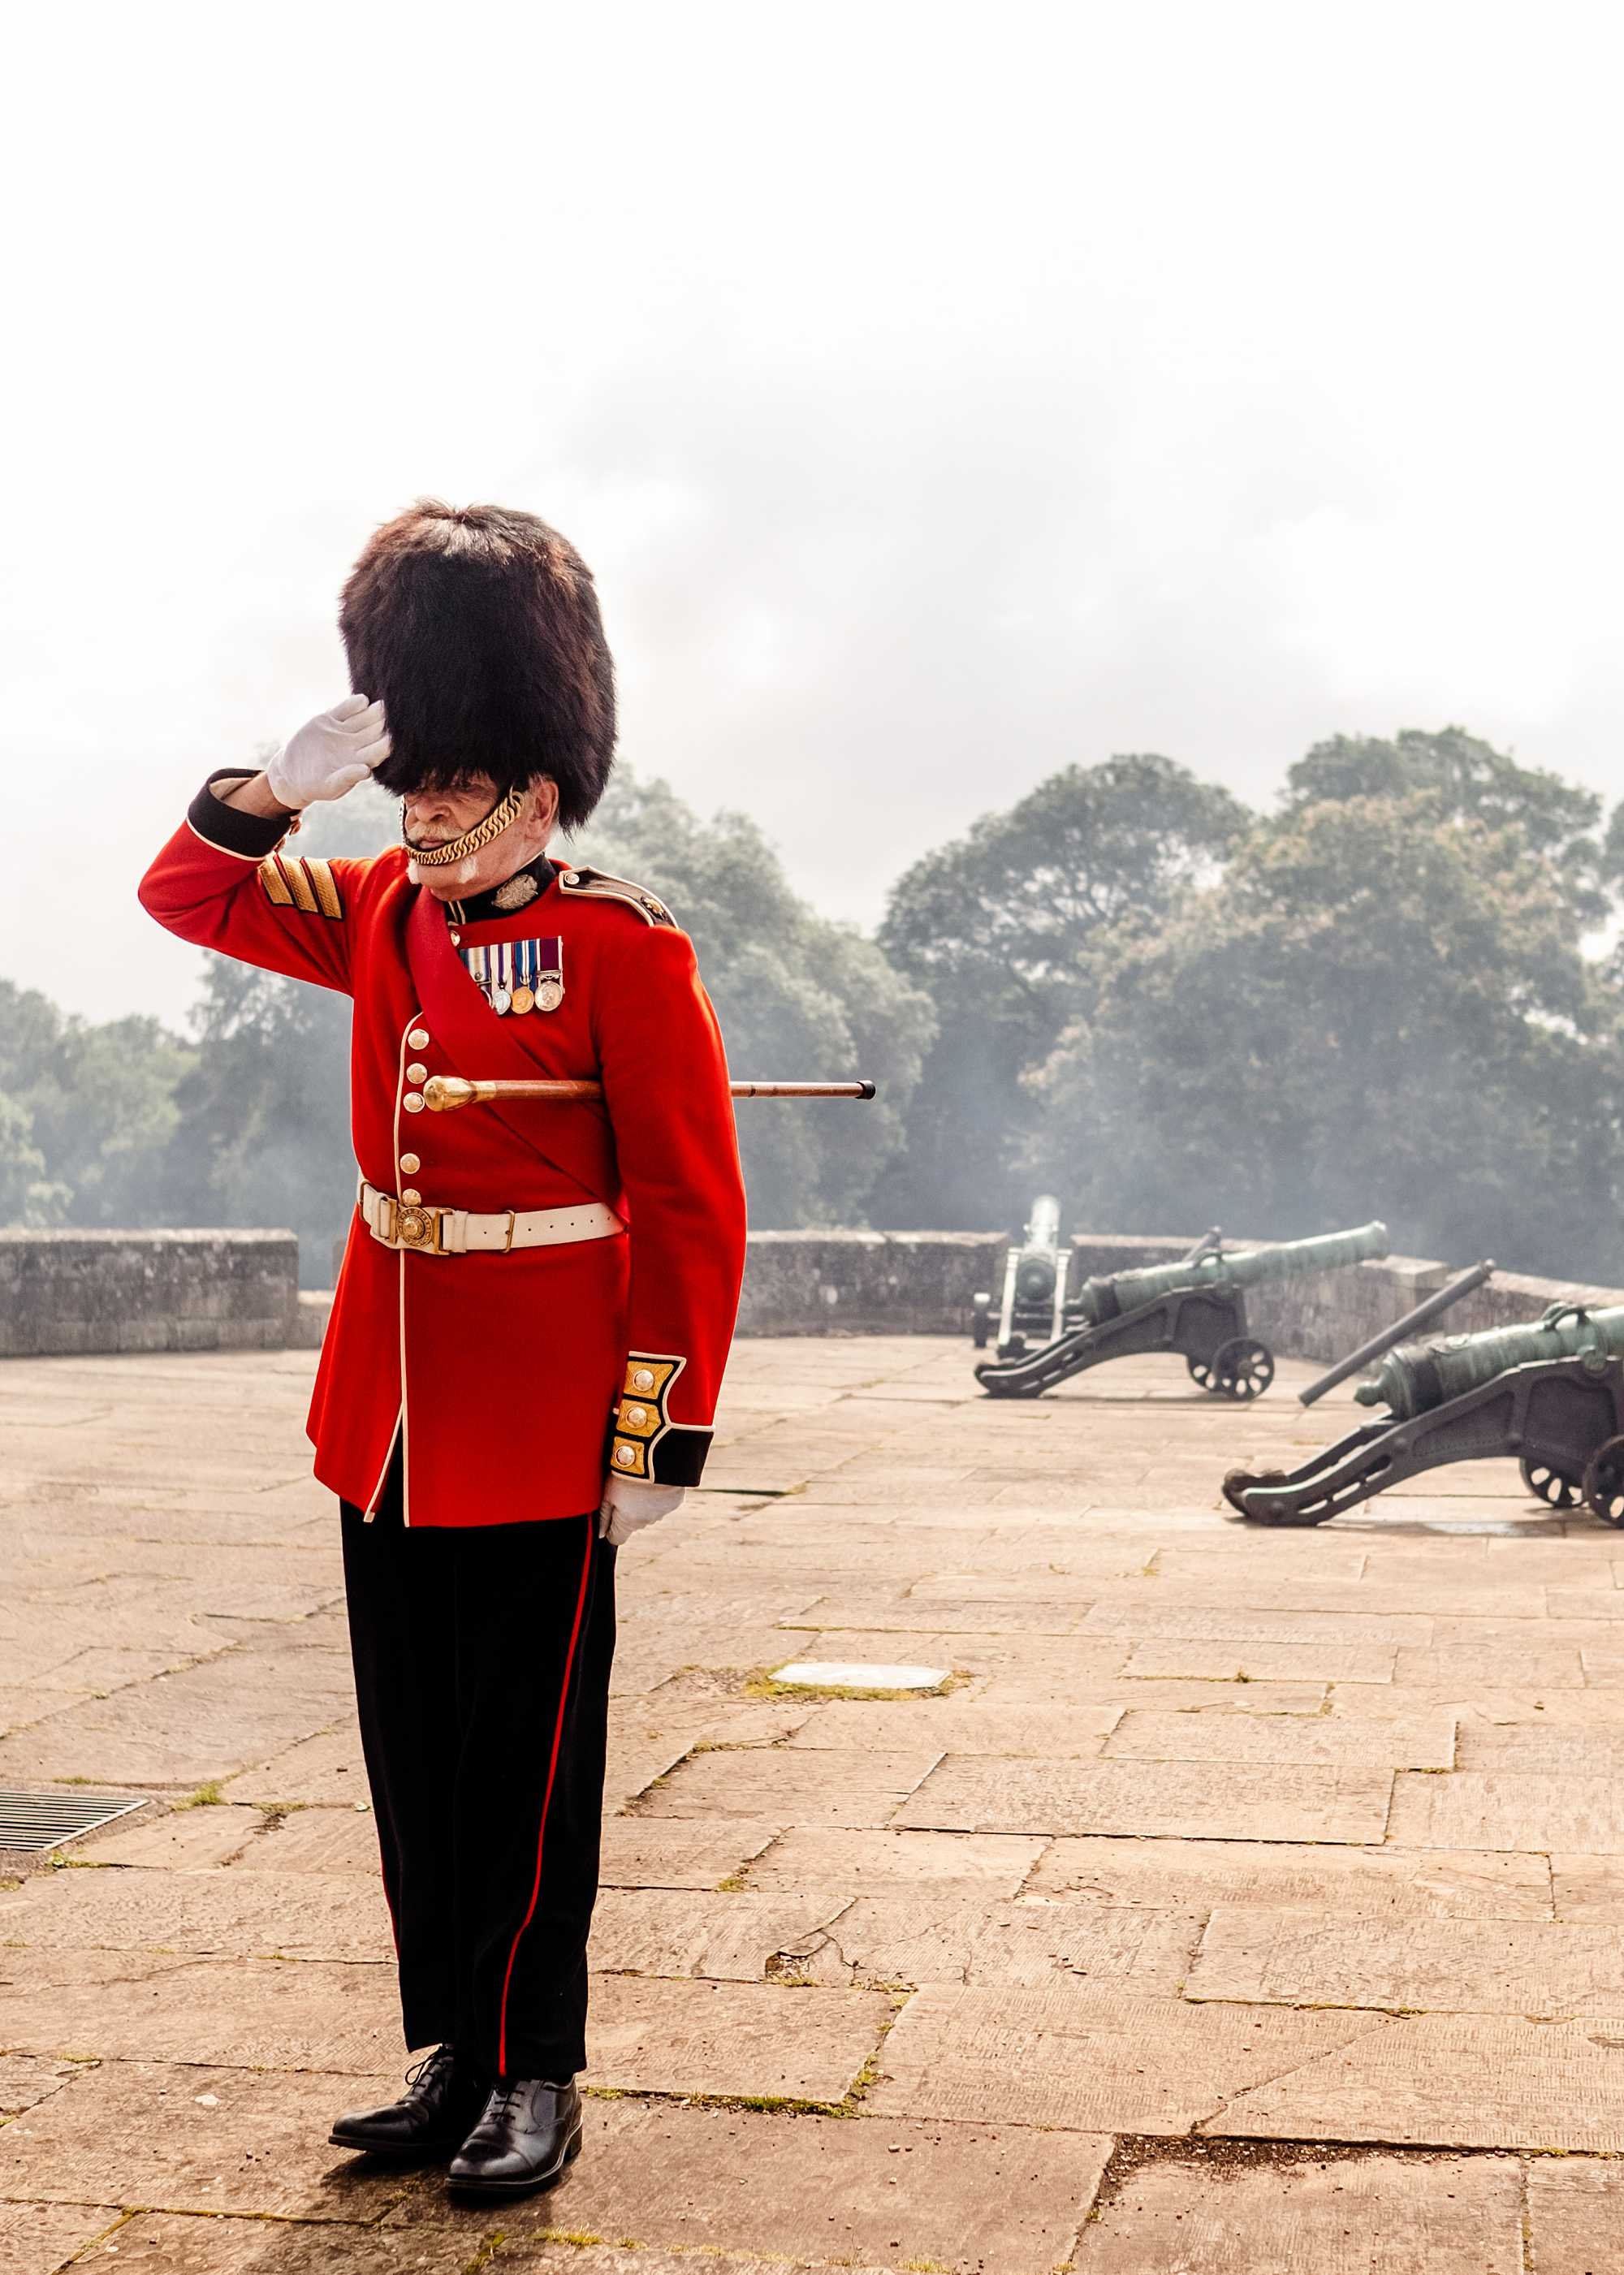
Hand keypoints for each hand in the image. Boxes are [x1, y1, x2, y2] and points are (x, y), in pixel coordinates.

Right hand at [266, 695, 390, 809]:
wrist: (293, 772)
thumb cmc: (315, 786)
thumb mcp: (329, 786)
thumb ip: (347, 778)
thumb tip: (366, 771)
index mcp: (360, 761)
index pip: (379, 750)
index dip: (387, 743)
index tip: (394, 737)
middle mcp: (356, 744)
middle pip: (374, 731)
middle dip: (385, 723)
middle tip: (396, 714)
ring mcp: (343, 731)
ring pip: (363, 718)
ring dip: (374, 711)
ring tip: (383, 704)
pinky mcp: (330, 720)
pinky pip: (345, 709)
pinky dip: (354, 704)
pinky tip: (363, 700)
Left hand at [597, 1474, 684, 1545]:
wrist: (653, 1458)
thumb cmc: (625, 1475)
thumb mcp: (608, 1493)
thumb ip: (604, 1515)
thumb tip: (601, 1533)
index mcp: (627, 1523)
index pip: (617, 1538)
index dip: (611, 1529)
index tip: (611, 1515)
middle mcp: (645, 1522)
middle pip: (634, 1525)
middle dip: (629, 1513)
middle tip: (626, 1492)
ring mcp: (662, 1513)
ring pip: (649, 1514)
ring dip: (644, 1505)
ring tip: (641, 1485)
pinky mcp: (675, 1502)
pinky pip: (664, 1504)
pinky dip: (659, 1496)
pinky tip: (655, 1483)